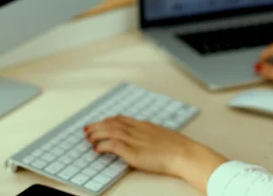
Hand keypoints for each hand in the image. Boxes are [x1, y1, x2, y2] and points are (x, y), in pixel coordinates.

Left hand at [85, 115, 228, 192]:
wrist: (184, 153)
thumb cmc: (179, 148)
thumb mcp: (164, 136)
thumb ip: (153, 135)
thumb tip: (149, 140)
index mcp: (144, 125)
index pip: (121, 119)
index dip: (108, 120)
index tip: (101, 122)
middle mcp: (137, 130)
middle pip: (112, 123)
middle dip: (97, 125)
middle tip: (87, 129)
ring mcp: (135, 140)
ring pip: (109, 131)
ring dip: (96, 134)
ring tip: (88, 138)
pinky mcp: (133, 152)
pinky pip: (113, 145)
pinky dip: (102, 146)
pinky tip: (97, 149)